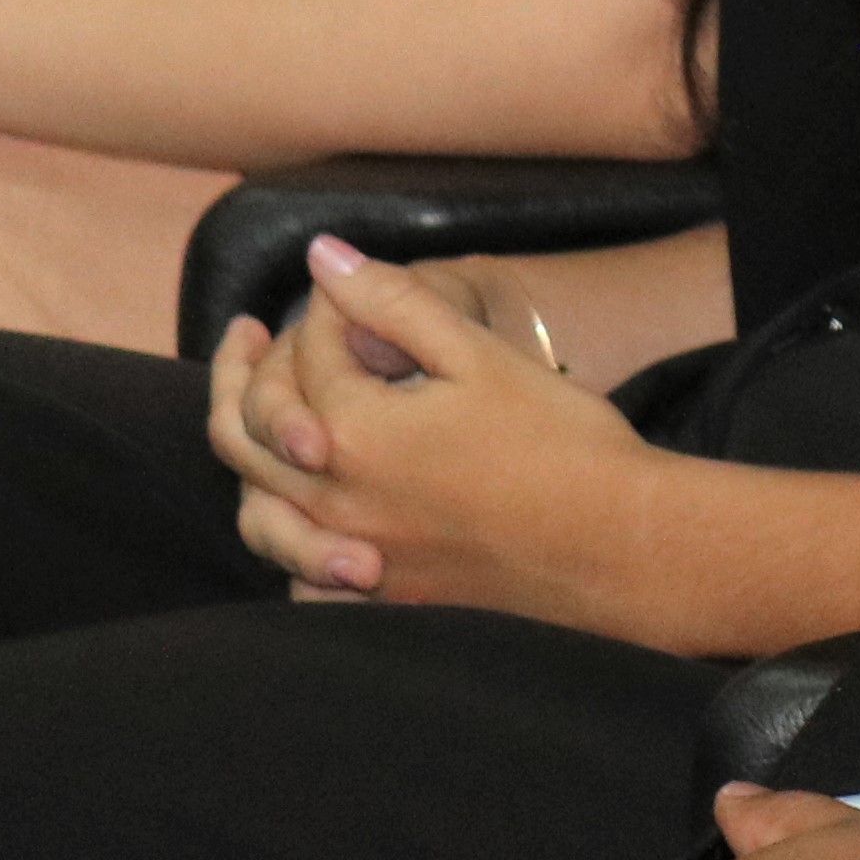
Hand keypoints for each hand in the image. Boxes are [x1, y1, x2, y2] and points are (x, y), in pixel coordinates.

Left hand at [205, 236, 645, 624]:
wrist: (617, 546)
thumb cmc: (558, 443)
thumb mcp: (477, 353)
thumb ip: (391, 301)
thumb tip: (322, 256)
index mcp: (353, 434)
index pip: (307, 356)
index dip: (326, 312)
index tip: (354, 293)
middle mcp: (335, 503)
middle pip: (250, 430)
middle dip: (242, 370)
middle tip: (245, 334)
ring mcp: (355, 561)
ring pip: (258, 511)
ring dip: (248, 456)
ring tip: (260, 421)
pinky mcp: (384, 603)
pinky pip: (300, 581)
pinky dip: (287, 542)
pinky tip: (304, 516)